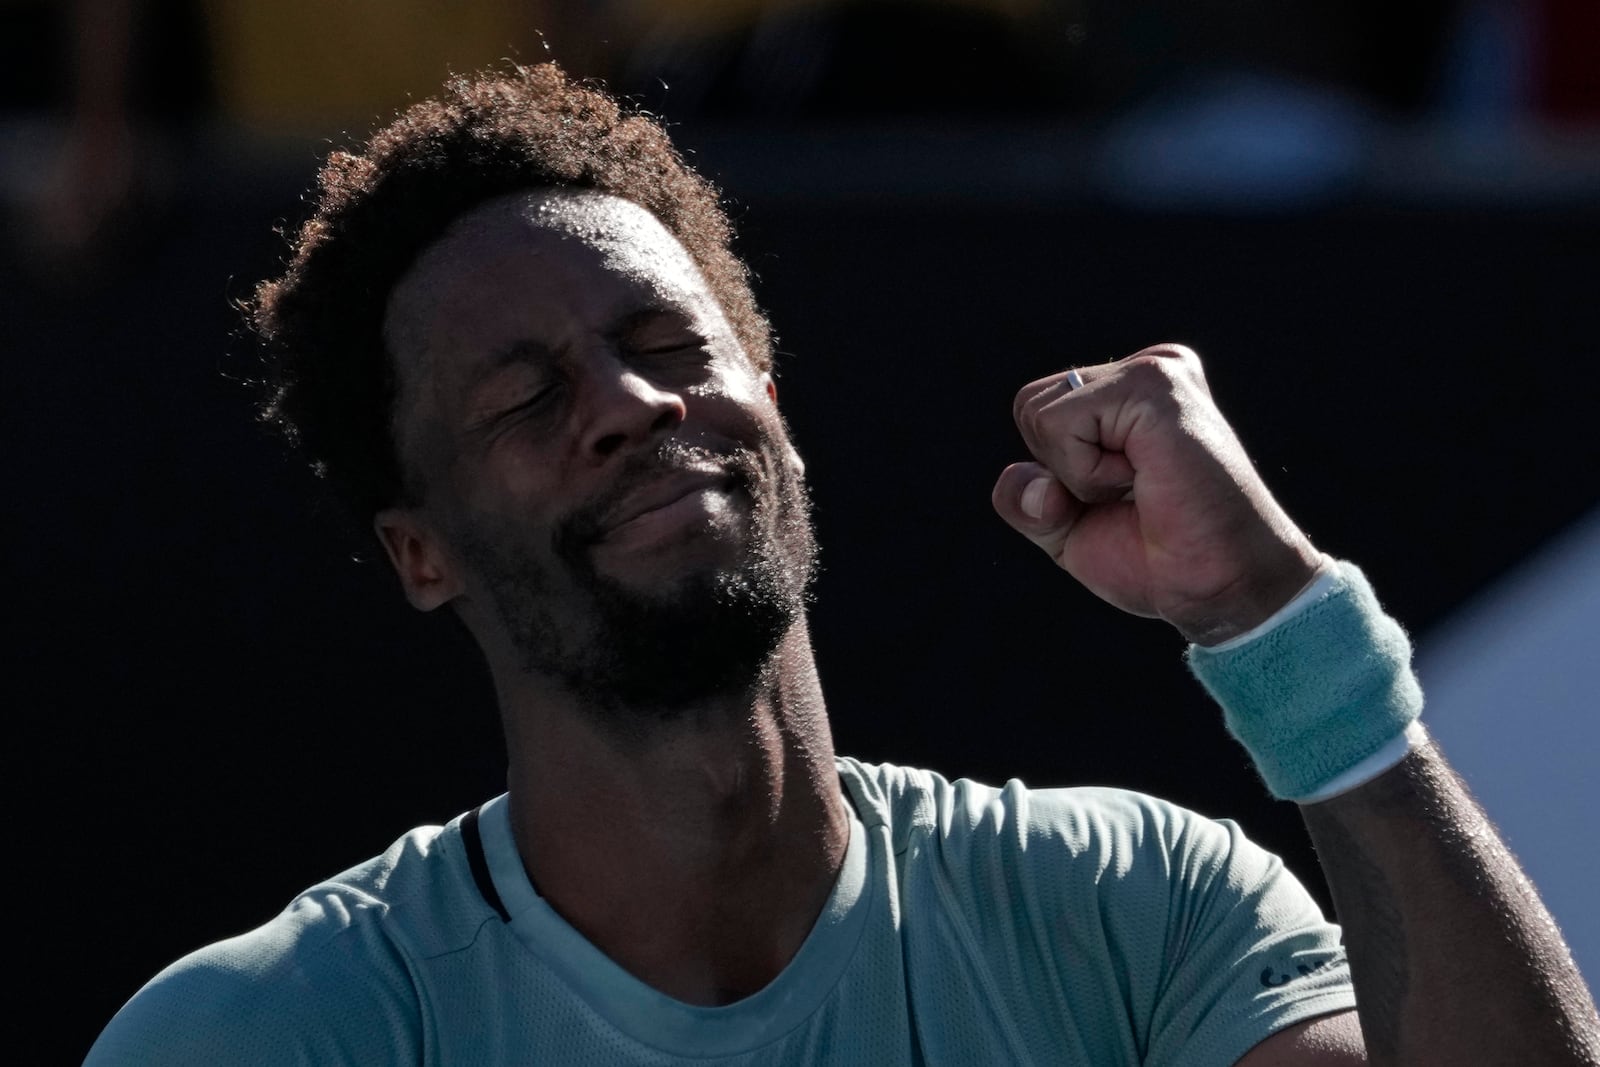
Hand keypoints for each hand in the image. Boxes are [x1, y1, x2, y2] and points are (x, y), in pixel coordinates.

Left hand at [991, 344, 1321, 644]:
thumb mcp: (1069, 532)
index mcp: (1128, 394)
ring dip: (1078, 475)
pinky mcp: (1154, 385)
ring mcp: (1152, 372)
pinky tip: (1146, 480)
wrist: (1219, 587)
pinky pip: (1060, 424)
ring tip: (1143, 487)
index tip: (1120, 498)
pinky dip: (1086, 474)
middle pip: (1029, 407)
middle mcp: (1144, 370)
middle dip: (1061, 472)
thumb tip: (1021, 476)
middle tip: (1133, 495)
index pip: (1034, 413)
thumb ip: (1027, 501)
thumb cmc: (1158, 560)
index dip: (1054, 474)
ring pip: (1040, 414)